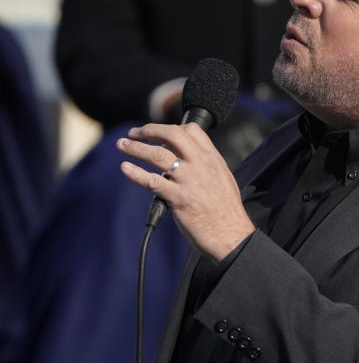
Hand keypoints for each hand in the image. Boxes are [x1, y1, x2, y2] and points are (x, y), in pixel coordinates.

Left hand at [117, 123, 254, 261]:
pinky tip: (125, 168)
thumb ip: (206, 166)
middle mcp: (201, 165)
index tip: (157, 133)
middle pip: (173, 135)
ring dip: (136, 148)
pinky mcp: (179, 199)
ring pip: (158, 155)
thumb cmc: (227, 211)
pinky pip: (152, 182)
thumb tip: (185, 158)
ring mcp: (190, 181)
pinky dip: (135, 173)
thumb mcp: (223, 179)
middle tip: (134, 132)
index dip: (171, 127)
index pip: (192, 130)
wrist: (232, 235)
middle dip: (149, 130)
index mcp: (213, 159)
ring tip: (122, 145)